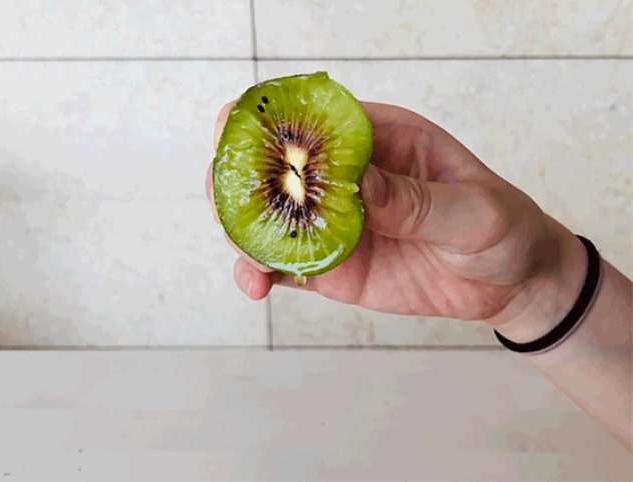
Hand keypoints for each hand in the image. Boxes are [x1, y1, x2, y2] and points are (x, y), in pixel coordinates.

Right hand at [206, 101, 565, 325]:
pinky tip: (256, 286)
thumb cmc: (501, 227)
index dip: (270, 122)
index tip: (237, 138)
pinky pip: (287, 264)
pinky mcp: (333, 265)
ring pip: (271, 216)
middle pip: (275, 166)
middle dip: (241, 178)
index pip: (314, 118)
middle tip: (227, 202)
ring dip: (243, 230)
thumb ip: (417, 200)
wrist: (510, 283)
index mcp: (379, 139)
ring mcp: (335, 222)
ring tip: (244, 254)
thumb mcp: (474, 211)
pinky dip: (263, 272)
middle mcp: (347, 176)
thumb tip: (360, 186)